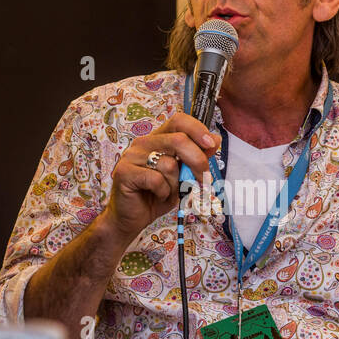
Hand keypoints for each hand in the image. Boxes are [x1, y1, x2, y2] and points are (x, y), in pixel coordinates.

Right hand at [98, 112, 219, 243]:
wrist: (132, 218)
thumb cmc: (156, 195)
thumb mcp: (182, 176)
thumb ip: (195, 157)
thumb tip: (214, 140)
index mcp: (157, 139)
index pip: (178, 121)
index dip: (197, 130)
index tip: (211, 145)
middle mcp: (143, 143)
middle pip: (178, 140)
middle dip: (197, 161)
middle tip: (203, 179)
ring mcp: (131, 156)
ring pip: (169, 164)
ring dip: (175, 184)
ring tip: (167, 192)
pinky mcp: (124, 172)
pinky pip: (156, 180)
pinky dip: (163, 192)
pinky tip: (157, 195)